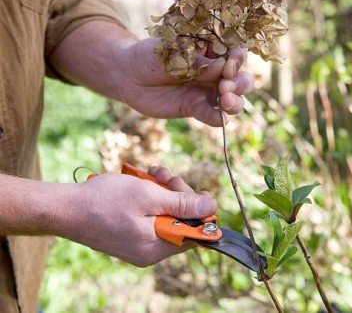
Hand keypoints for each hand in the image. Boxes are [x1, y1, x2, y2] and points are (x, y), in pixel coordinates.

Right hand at [59, 168, 216, 266]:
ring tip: (153, 174)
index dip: (200, 212)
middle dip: (178, 194)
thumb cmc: (105, 201)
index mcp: (156, 247)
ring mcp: (138, 243)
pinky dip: (151, 197)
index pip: (194, 234)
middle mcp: (150, 250)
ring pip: (165, 214)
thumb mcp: (149, 197)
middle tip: (166, 176)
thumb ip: (183, 204)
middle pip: (180, 221)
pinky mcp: (129, 233)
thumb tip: (211, 208)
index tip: (197, 192)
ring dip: (163, 191)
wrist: (66, 207)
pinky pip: (150, 216)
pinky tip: (144, 181)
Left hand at [122, 38, 254, 125]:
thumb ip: (196, 61)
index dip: (237, 59)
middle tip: (225, 86)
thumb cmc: (150, 56)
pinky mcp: (196, 108)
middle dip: (240, 83)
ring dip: (236, 102)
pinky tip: (219, 118)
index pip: (235, 53)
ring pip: (234, 99)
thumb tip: (221, 67)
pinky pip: (214, 115)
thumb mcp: (172, 52)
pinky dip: (220, 118)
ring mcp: (207, 91)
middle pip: (241, 78)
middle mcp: (215, 71)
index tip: (227, 65)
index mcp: (211, 50)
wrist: (129, 76)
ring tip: (226, 101)